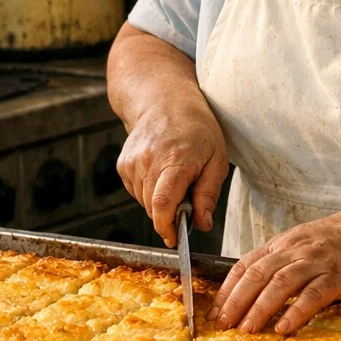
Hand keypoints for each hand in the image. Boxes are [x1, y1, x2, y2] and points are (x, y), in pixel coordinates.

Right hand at [117, 98, 227, 247]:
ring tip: (174, 180)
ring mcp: (133, 162)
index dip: (167, 227)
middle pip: (153, 207)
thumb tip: (202, 224)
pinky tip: (160, 174)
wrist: (165, 101)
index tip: (175, 239)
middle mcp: (149, 161)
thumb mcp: (217, 159)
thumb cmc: (197, 129)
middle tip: (186, 201)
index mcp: (176, 160)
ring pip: (144, 202)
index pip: (163, 203)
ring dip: (159, 203)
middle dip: (169, 216)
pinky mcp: (123, 164)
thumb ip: (209, 194)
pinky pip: (135, 192)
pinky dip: (148, 192)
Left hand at [211, 205, 340, 334]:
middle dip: (236, 301)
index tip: (215, 311)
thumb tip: (256, 286)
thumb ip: (282, 261)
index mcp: (283, 244)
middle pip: (257, 274)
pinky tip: (284, 327)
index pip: (246, 264)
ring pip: (280, 283)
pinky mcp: (337, 275)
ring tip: (246, 330)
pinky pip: (313, 294)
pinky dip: (296, 311)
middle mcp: (295, 250)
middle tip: (222, 324)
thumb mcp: (304, 243)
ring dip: (259, 308)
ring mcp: (316, 262)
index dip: (228, 289)